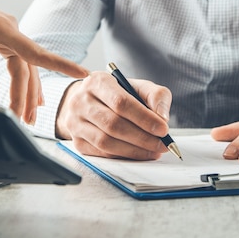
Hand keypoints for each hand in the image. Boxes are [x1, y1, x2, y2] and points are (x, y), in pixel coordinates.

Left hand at [0, 0, 88, 120]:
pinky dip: (24, 79)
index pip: (36, 52)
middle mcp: (12, 29)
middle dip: (27, 96)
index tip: (83, 73)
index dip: (60, 65)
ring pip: (25, 66)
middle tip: (25, 122)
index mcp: (3, 29)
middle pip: (27, 68)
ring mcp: (10, 32)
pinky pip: (20, 60)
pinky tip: (33, 96)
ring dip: (27, 91)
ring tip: (30, 116)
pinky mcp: (5, 36)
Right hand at [56, 72, 171, 159]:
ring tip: (153, 151)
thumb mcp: (138, 86)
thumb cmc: (118, 94)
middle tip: (162, 144)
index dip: (144, 118)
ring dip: (134, 150)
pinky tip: (138, 153)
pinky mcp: (77, 141)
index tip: (163, 129)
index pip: (121, 103)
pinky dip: (123, 155)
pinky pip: (101, 153)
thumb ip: (156, 96)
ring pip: (106, 142)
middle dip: (142, 137)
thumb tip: (162, 117)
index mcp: (97, 82)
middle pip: (113, 124)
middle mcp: (81, 101)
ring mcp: (75, 123)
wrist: (88, 101)